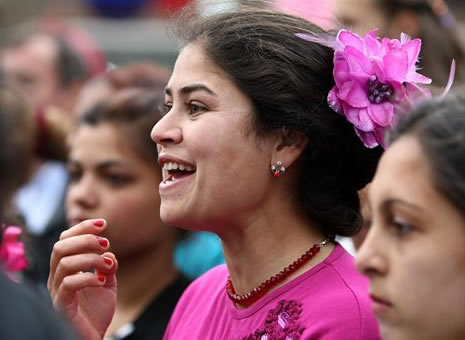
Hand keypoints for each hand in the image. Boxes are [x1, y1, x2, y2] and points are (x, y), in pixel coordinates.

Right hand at [48, 219, 117, 339]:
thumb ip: (108, 265)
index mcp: (66, 268)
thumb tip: (108, 252)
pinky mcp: (61, 306)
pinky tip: (102, 280)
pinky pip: (68, 285)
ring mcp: (57, 291)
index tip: (103, 223)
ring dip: (90, 258)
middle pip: (60, 247)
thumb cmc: (96, 311)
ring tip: (108, 264)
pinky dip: (87, 278)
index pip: (65, 239)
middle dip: (85, 240)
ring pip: (64, 263)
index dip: (82, 228)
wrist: (92, 337)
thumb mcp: (107, 282)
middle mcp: (57, 277)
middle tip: (106, 244)